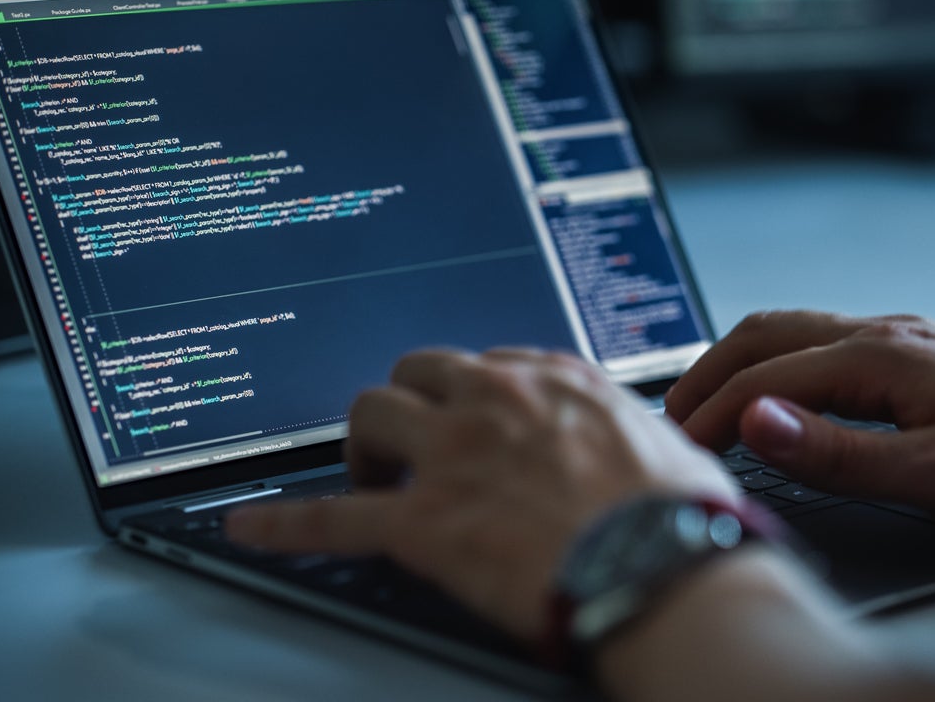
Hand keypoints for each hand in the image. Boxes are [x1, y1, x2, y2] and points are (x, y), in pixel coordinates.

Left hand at [225, 348, 736, 639]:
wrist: (665, 569)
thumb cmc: (681, 517)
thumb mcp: (670, 444)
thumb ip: (633, 430)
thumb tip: (644, 441)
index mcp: (555, 381)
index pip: (490, 364)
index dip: (472, 394)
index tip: (470, 414)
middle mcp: (495, 402)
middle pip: (418, 371)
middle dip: (409, 401)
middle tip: (413, 439)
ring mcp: (453, 458)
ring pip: (370, 415)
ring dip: (363, 442)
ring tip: (367, 471)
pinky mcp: (423, 523)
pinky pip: (332, 517)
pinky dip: (286, 523)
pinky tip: (252, 525)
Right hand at [664, 311, 934, 528]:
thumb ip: (841, 452)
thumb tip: (757, 421)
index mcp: (883, 355)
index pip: (767, 375)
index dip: (712, 409)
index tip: (679, 443)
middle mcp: (888, 332)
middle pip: (769, 331)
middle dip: (710, 368)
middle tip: (673, 412)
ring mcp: (906, 336)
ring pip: (797, 329)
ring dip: (743, 361)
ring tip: (712, 401)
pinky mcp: (921, 350)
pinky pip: (827, 340)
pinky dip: (781, 363)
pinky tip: (784, 392)